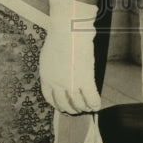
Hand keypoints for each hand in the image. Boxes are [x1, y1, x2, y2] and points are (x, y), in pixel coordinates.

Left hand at [39, 0, 100, 114]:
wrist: (68, 32)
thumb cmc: (59, 40)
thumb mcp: (48, 58)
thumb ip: (52, 71)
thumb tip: (60, 80)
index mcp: (46, 76)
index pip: (49, 98)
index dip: (57, 105)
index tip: (63, 107)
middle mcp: (56, 83)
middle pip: (64, 104)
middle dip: (71, 110)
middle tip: (77, 110)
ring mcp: (70, 83)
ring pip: (78, 105)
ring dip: (83, 108)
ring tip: (87, 108)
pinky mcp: (85, 80)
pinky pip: (91, 99)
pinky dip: (94, 104)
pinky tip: (96, 105)